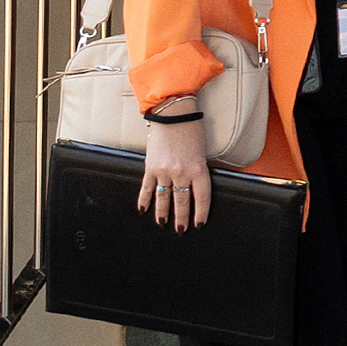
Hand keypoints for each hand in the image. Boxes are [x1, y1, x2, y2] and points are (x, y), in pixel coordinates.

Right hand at [135, 114, 212, 231]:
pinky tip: (144, 210)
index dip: (200, 213)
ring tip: (163, 224)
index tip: (199, 224)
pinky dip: (144, 200)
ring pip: (163, 198)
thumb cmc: (192, 130)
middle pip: (181, 202)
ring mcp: (164, 171)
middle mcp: (181, 173)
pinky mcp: (150, 167)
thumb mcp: (203, 152)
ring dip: (163, 213)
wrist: (173, 115)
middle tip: (180, 230)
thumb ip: (199, 170)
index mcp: (198, 169)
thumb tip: (195, 188)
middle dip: (181, 218)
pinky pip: (146, 188)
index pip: (201, 198)